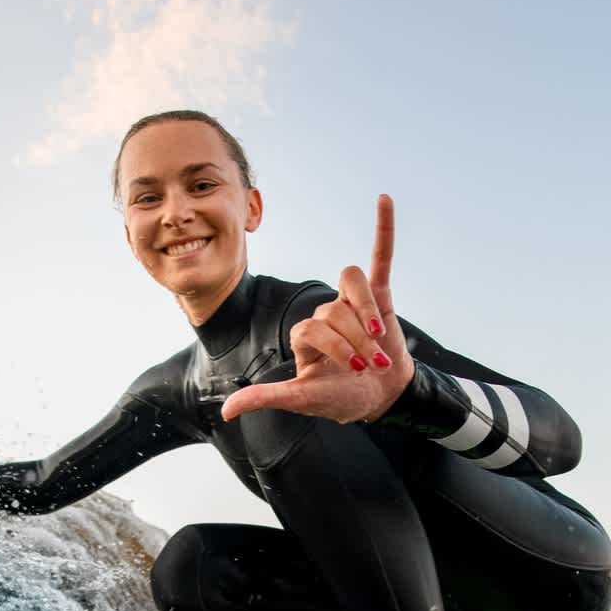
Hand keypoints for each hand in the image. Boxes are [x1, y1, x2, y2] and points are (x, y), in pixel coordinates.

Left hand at [220, 194, 414, 424]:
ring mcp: (351, 304)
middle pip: (334, 312)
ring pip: (351, 288)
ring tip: (380, 341)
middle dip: (356, 343)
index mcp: (305, 335)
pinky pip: (379, 257)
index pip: (311, 327)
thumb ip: (266, 397)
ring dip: (368, 315)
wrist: (381, 396)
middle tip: (371, 366)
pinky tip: (384, 201)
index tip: (354, 371)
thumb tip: (225, 410)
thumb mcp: (302, 399)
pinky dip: (383, 229)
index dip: (334, 347)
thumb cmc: (340, 397)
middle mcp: (325, 315)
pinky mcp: (379, 295)